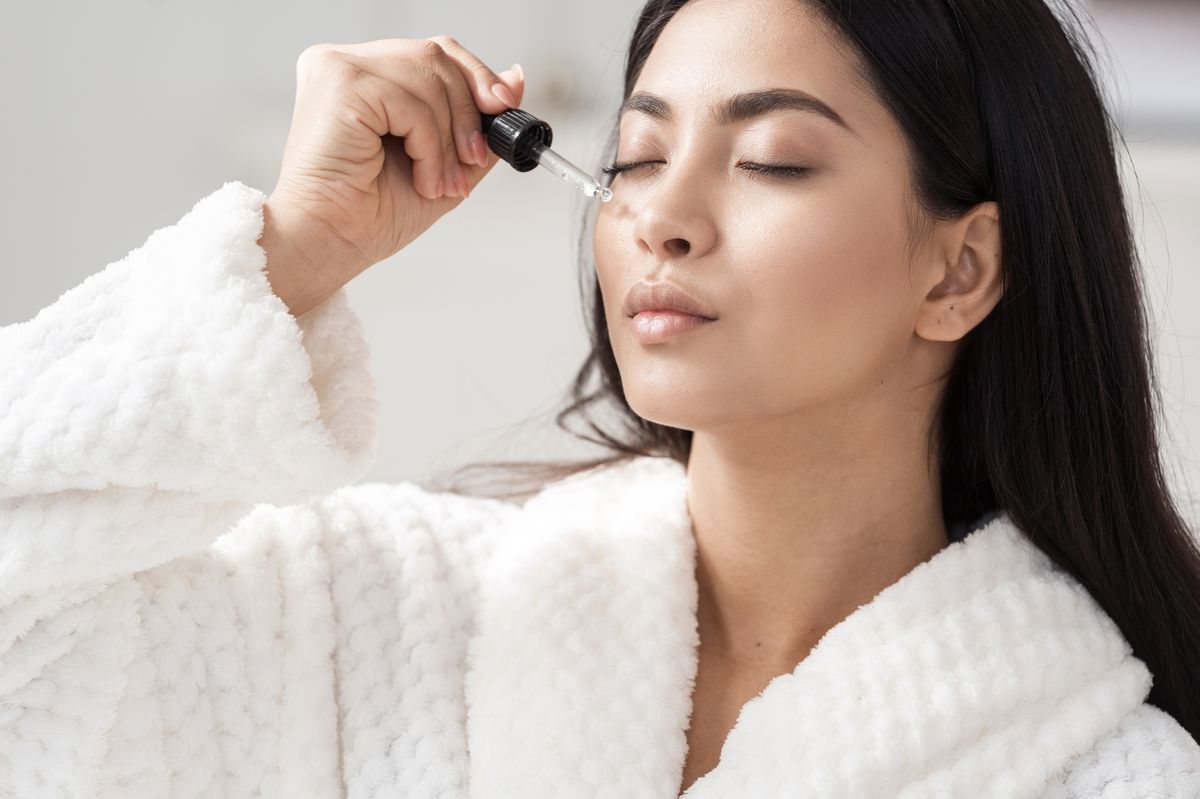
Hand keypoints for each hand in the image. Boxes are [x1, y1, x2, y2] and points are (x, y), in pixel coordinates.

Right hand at [260, 36, 524, 315]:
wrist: (332, 244)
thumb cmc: (371, 214)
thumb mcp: (445, 162)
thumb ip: (477, 122)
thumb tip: (515, 77)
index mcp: (365, 76)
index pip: (432, 51)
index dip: (475, 75)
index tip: (502, 106)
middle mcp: (346, 63)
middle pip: (435, 56)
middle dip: (468, 113)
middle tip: (472, 161)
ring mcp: (338, 68)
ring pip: (429, 78)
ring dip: (448, 140)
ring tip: (439, 183)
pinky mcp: (339, 84)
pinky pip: (412, 103)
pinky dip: (430, 147)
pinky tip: (421, 178)